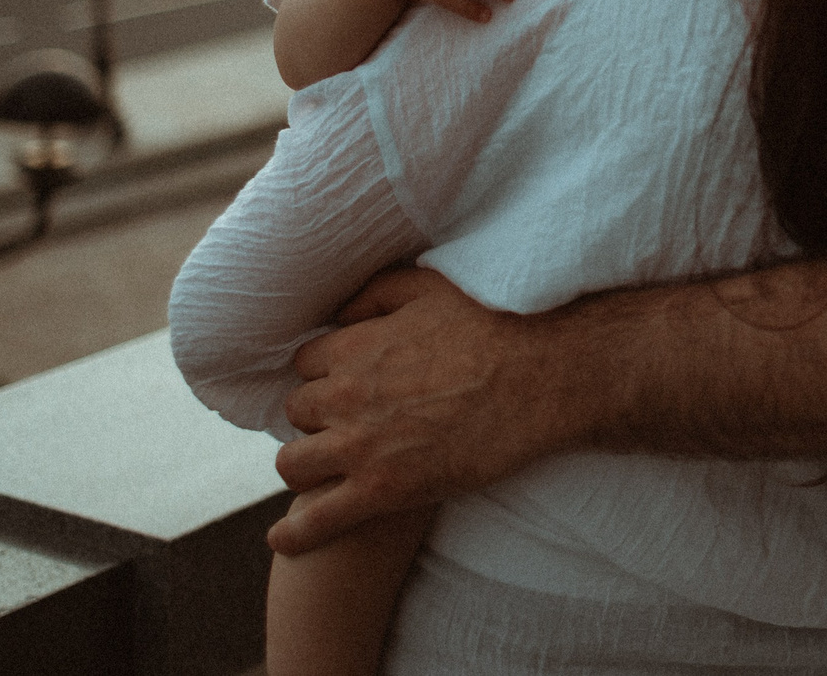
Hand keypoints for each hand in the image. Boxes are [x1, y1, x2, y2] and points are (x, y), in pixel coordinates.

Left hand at [268, 267, 565, 553]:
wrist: (543, 378)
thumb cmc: (497, 327)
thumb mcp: (432, 288)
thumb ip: (376, 293)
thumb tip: (339, 311)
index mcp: (355, 347)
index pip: (305, 363)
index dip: (325, 373)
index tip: (344, 382)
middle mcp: (345, 396)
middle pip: (296, 412)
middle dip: (317, 416)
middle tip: (347, 423)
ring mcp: (360, 447)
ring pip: (293, 464)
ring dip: (306, 464)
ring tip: (325, 469)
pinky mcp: (382, 491)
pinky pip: (316, 521)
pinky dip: (295, 534)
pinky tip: (283, 538)